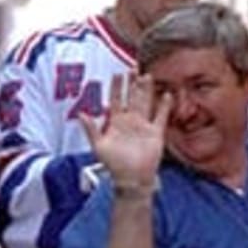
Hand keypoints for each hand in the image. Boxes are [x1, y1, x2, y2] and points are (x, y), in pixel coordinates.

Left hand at [78, 74, 170, 191]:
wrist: (131, 179)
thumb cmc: (113, 164)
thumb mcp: (98, 146)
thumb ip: (91, 129)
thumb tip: (81, 114)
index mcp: (116, 122)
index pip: (116, 99)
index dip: (117, 87)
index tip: (117, 73)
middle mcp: (130, 121)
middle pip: (132, 97)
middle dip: (133, 83)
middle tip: (134, 68)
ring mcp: (143, 126)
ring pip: (145, 103)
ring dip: (146, 90)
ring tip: (147, 75)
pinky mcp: (155, 133)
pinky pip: (160, 117)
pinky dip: (164, 106)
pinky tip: (166, 95)